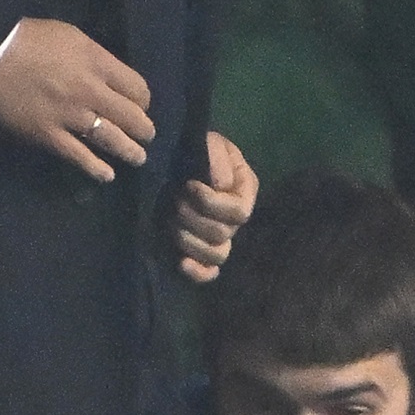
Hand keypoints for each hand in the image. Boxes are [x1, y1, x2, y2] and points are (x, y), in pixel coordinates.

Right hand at [0, 20, 153, 181]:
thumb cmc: (30, 39)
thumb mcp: (72, 36)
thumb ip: (95, 57)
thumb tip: (110, 76)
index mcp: (98, 63)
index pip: (137, 88)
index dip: (143, 100)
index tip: (140, 105)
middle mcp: (91, 91)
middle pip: (131, 116)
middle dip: (144, 128)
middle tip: (147, 135)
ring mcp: (71, 116)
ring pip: (112, 139)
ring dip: (130, 151)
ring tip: (138, 157)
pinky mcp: (49, 135)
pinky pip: (79, 156)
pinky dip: (96, 168)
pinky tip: (107, 175)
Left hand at [175, 131, 255, 282]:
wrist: (177, 159)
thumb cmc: (197, 149)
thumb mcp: (209, 143)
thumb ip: (217, 157)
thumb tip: (220, 185)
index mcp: (245, 191)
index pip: (238, 212)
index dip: (211, 204)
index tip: (188, 186)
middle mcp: (235, 219)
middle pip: (223, 234)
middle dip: (193, 219)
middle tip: (173, 200)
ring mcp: (220, 237)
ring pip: (217, 255)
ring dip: (190, 241)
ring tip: (170, 223)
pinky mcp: (202, 251)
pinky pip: (209, 272)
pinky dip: (197, 272)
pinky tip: (182, 263)